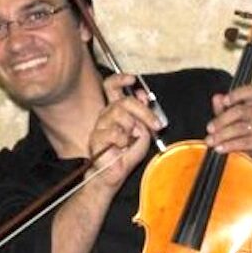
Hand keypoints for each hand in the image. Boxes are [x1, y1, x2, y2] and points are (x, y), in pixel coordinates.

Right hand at [88, 74, 161, 188]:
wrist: (114, 174)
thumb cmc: (127, 155)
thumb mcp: (144, 132)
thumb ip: (145, 115)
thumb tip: (144, 97)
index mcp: (116, 110)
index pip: (111, 87)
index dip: (120, 79)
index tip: (132, 78)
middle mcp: (106, 114)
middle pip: (123, 101)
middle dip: (144, 112)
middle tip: (156, 125)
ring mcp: (100, 125)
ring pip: (119, 113)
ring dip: (132, 128)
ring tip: (131, 139)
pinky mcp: (96, 137)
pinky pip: (114, 131)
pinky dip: (123, 140)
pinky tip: (122, 146)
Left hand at [205, 85, 251, 171]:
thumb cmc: (245, 137)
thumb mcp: (231, 122)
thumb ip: (223, 110)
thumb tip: (217, 97)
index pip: (250, 91)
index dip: (237, 93)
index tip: (225, 101)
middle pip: (240, 111)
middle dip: (221, 120)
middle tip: (209, 129)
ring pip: (240, 127)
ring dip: (222, 135)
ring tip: (210, 142)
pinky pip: (245, 142)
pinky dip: (230, 145)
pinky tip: (220, 148)